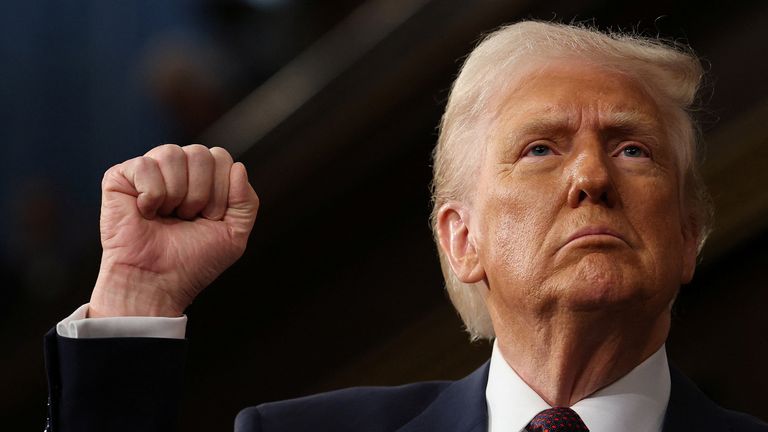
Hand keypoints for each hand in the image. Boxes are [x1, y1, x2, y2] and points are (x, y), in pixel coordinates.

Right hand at [88, 144, 258, 316]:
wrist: (157, 282)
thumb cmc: (192, 261)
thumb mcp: (234, 234)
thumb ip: (246, 201)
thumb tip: (238, 166)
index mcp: (203, 178)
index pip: (222, 158)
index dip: (221, 191)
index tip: (209, 218)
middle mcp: (176, 169)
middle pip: (201, 153)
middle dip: (201, 194)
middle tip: (186, 218)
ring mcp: (148, 171)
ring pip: (172, 154)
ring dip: (176, 194)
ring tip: (166, 216)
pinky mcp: (119, 177)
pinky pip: (144, 165)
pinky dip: (151, 195)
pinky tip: (145, 212)